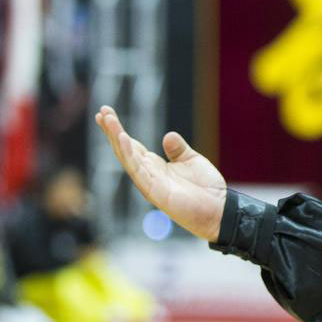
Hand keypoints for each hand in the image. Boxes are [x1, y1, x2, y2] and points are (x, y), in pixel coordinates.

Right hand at [94, 105, 226, 240]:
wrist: (219, 209)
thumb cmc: (206, 188)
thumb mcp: (192, 161)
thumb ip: (179, 150)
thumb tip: (168, 136)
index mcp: (155, 166)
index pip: (131, 145)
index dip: (118, 130)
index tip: (106, 113)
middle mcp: (148, 174)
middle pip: (124, 150)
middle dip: (112, 131)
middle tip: (102, 112)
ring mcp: (149, 183)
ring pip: (127, 159)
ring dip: (116, 139)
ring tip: (108, 121)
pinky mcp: (155, 192)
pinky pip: (138, 172)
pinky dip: (129, 156)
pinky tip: (122, 139)